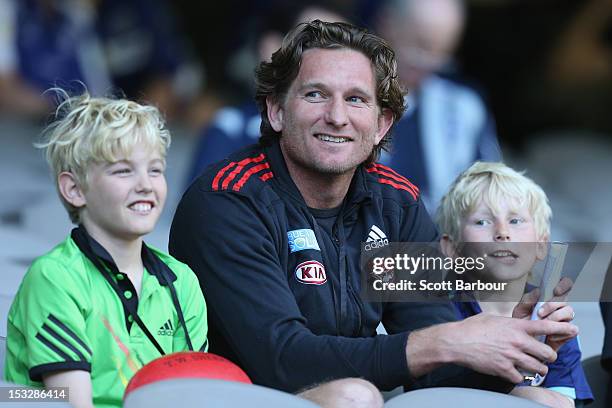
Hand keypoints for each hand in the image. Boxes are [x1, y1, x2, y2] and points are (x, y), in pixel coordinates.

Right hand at [435, 313, 576, 383]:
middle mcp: (517, 341)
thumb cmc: (471, 328)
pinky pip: (521, 378)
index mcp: (515, 326)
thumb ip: (509, 322)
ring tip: (533, 368)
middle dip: (548, 357)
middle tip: (544, 358)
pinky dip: (520, 377)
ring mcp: (511, 356)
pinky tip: (514, 373)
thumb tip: (516, 323)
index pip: (545, 325)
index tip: (573, 329)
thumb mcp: (493, 318)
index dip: (562, 327)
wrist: (456, 341)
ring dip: (538, 369)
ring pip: (539, 368)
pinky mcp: (503, 369)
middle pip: (548, 352)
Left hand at [513, 278, 576, 349]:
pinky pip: (571, 329)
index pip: (564, 285)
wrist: (523, 341)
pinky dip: (560, 332)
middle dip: (552, 305)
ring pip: (569, 312)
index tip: (555, 290)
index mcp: (550, 298)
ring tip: (542, 323)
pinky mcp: (568, 332)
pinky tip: (550, 335)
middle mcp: (560, 307)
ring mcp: (565, 320)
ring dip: (554, 317)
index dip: (564, 285)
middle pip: (565, 300)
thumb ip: (528, 299)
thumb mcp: (521, 309)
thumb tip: (537, 291)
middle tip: (540, 312)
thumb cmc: (523, 323)